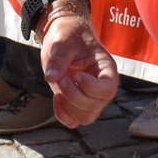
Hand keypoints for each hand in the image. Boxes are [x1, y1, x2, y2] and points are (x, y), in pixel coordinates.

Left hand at [37, 5, 118, 128]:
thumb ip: (58, 60)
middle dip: (73, 95)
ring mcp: (90, 97)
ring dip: (68, 106)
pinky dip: (63, 115)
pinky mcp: (76, 103)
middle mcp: (102, 87)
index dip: (90, 87)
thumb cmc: (69, 36)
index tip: (76, 75)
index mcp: (106, 69)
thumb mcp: (63, 43)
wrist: (63, 38)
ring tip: (59, 86)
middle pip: (94, 106)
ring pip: (85, 117)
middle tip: (61, 77)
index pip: (107, 89)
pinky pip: (73, 121)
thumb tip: (50, 78)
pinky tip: (56, 97)